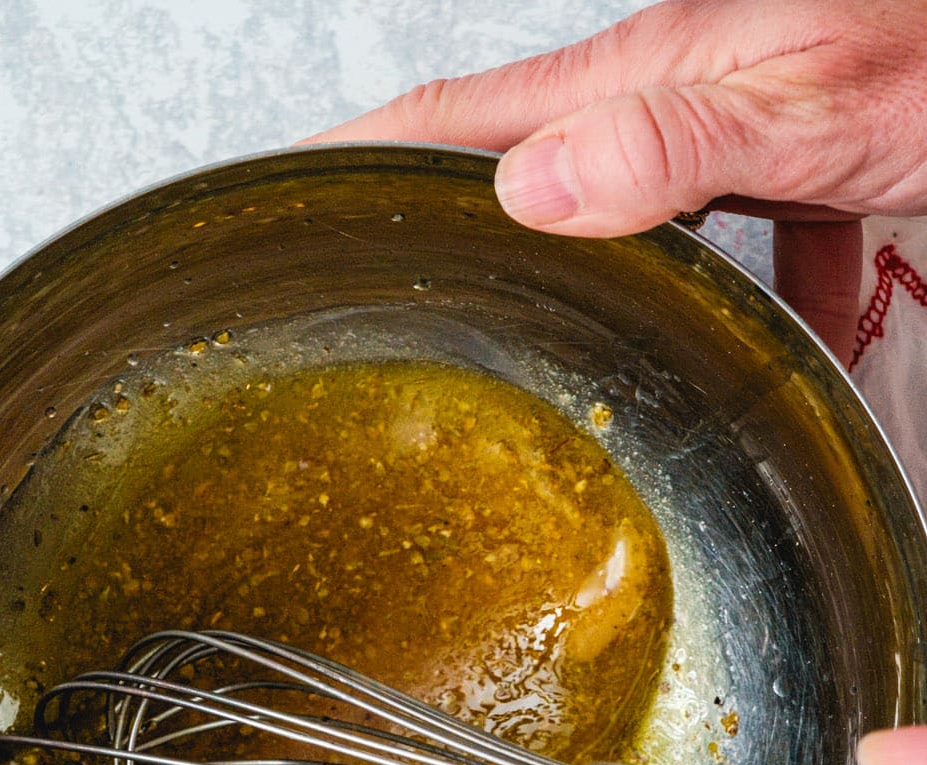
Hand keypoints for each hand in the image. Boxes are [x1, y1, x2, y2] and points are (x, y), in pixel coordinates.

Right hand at [308, 0, 926, 363]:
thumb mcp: (804, 108)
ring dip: (523, 254)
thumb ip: (672, 145)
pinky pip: (686, 241)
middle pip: (502, 158)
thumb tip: (528, 188)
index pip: (458, 115)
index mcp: (640, 78)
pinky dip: (673, 297)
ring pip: (584, 206)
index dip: (358, 150)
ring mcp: (700, 134)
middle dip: (418, 207)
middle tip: (352, 275)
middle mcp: (655, 102)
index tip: (283, 189)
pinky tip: (698, 364)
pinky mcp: (751, 170)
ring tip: (471, 319)